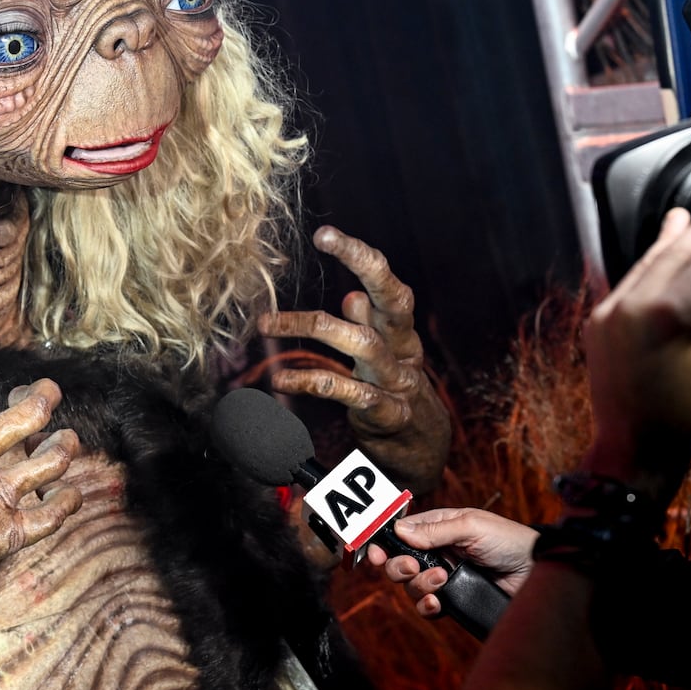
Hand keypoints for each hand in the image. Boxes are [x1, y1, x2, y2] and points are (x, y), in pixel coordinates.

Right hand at [0, 379, 82, 651]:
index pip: (17, 424)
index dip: (41, 402)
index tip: (49, 389)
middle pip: (46, 459)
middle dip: (61, 438)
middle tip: (60, 427)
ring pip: (51, 497)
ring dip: (63, 472)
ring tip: (64, 454)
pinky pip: (38, 531)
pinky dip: (56, 512)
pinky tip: (58, 501)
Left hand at [258, 226, 451, 492]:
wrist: (424, 456)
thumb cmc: (396, 398)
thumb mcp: (385, 361)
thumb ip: (369, 328)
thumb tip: (353, 295)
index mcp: (400, 333)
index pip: (388, 286)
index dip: (362, 256)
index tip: (326, 234)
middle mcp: (404, 350)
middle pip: (393, 299)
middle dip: (362, 262)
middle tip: (323, 237)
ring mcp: (400, 383)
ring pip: (364, 344)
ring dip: (311, 326)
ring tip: (266, 324)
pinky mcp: (389, 416)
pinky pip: (349, 394)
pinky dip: (312, 382)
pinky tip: (281, 378)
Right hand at [364, 507, 535, 618]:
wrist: (537, 573)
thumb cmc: (509, 541)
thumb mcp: (472, 526)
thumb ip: (435, 530)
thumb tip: (400, 532)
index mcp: (438, 528)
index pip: (400, 533)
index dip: (383, 542)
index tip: (374, 553)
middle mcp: (437, 552)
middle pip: (398, 561)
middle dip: (398, 566)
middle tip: (413, 567)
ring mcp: (444, 577)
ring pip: (411, 586)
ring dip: (420, 585)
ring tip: (443, 579)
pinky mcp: (454, 599)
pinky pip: (428, 606)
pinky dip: (428, 606)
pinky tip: (438, 602)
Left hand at [580, 202, 690, 499]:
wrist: (631, 447)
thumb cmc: (682, 411)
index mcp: (664, 307)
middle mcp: (628, 301)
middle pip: (669, 255)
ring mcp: (607, 311)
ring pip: (643, 266)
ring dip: (666, 242)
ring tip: (683, 217)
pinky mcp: (597, 323)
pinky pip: (626, 285)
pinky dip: (647, 268)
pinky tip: (658, 258)